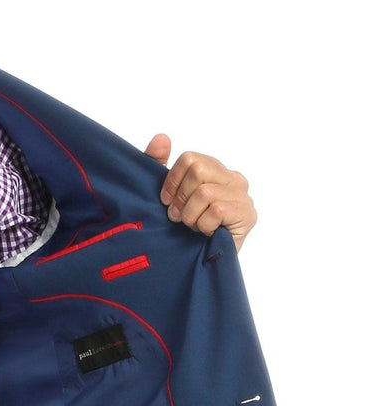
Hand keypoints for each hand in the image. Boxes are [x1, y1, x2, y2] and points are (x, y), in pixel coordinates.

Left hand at [144, 133, 256, 252]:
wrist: (198, 267)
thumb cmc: (183, 232)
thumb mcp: (166, 196)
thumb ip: (158, 165)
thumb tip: (161, 138)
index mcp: (216, 170)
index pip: (190, 159)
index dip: (172, 181)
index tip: (165, 202)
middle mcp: (233, 178)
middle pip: (198, 171)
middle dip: (181, 199)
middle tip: (178, 219)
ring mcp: (243, 196)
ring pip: (205, 192)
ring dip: (191, 216)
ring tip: (194, 228)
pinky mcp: (247, 214)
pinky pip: (216, 209)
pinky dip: (204, 225)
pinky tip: (206, 234)